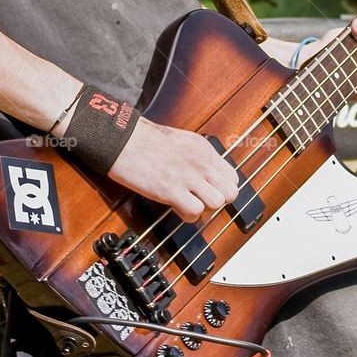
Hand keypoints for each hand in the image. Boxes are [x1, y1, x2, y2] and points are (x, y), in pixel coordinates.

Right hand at [109, 118, 239, 222]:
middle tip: (199, 199)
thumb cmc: (145, 140)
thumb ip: (197, 158)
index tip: (208, 191)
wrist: (123, 140)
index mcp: (204, 149)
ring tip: (187, 202)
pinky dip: (188, 215)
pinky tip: (176, 207)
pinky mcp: (171, 190)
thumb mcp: (181, 141)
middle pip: (230, 193)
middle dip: (217, 200)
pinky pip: (195, 212)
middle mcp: (200, 162)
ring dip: (203, 208)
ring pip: (217, 203)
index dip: (221, 189)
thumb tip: (205, 176)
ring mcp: (188, 176)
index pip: (232, 177)